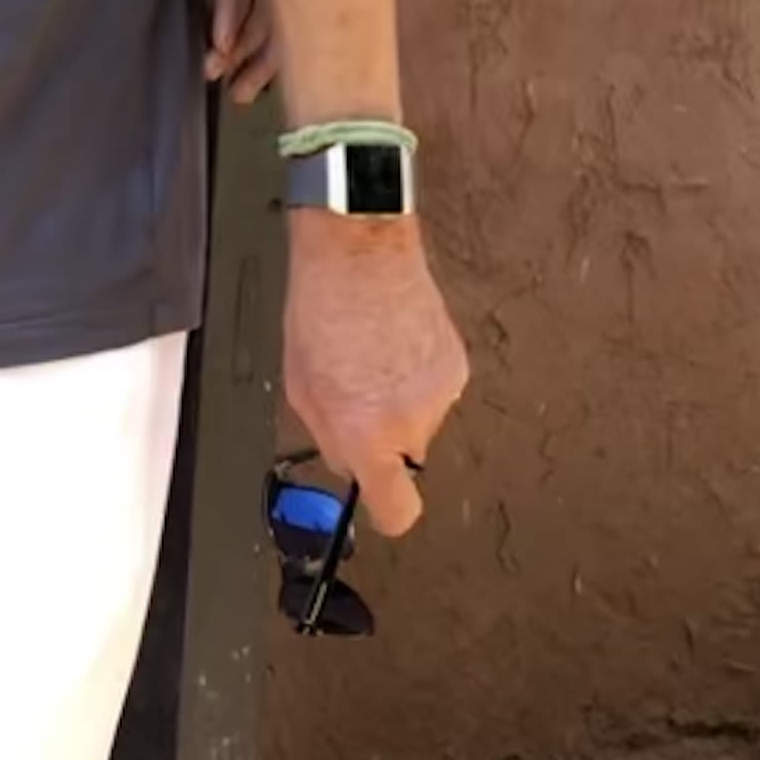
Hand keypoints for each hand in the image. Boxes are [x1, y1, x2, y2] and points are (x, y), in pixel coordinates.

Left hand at [176, 0, 276, 103]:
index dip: (231, 6)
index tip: (220, 41)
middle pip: (259, 1)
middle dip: (243, 42)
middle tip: (215, 71)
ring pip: (269, 21)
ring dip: (257, 59)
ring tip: (240, 95)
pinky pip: (263, 27)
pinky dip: (258, 60)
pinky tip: (245, 91)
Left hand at [281, 213, 467, 538]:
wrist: (361, 248)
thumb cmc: (324, 305)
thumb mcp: (302, 387)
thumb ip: (330, 436)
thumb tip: (349, 459)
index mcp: (367, 435)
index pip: (397, 512)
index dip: (386, 511)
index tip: (377, 501)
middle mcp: (411, 422)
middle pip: (404, 459)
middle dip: (382, 438)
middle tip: (357, 396)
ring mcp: (441, 394)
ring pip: (419, 420)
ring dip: (398, 401)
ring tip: (373, 357)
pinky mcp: (458, 366)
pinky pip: (433, 389)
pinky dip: (416, 375)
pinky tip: (393, 342)